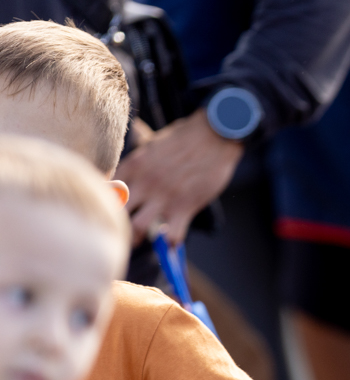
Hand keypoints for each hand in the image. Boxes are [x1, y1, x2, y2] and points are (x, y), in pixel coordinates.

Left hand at [114, 109, 244, 245]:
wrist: (215, 135)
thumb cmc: (185, 138)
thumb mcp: (153, 143)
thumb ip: (138, 158)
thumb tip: (131, 147)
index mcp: (133, 166)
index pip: (105, 190)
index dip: (103, 203)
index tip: (109, 211)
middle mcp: (144, 182)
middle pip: (116, 212)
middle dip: (116, 225)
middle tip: (122, 233)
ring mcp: (164, 196)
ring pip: (138, 228)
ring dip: (140, 238)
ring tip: (145, 240)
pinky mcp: (185, 206)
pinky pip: (172, 235)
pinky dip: (171, 244)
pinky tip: (172, 244)